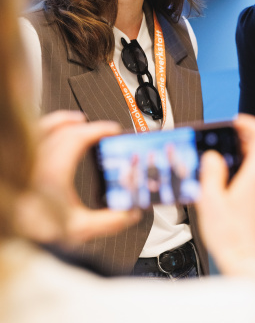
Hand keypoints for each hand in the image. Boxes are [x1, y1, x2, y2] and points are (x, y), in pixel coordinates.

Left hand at [18, 111, 139, 246]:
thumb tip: (130, 215)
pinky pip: (33, 136)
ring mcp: (25, 161)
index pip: (79, 136)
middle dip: (88, 127)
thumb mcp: (78, 230)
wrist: (13, 242)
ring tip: (77, 121)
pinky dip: (46, 129)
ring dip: (64, 121)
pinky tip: (50, 135)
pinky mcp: (17, 166)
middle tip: (103, 132)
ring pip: (44, 127)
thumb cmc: (35, 236)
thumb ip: (109, 222)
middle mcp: (38, 160)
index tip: (113, 130)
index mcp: (54, 170)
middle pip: (66, 130)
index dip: (99, 129)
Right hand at [197, 113, 254, 274]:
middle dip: (245, 145)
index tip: (238, 123)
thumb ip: (211, 172)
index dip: (250, 123)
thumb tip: (213, 157)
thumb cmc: (232, 240)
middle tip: (228, 149)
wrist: (252, 267)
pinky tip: (241, 192)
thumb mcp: (210, 202)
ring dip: (251, 163)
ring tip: (231, 174)